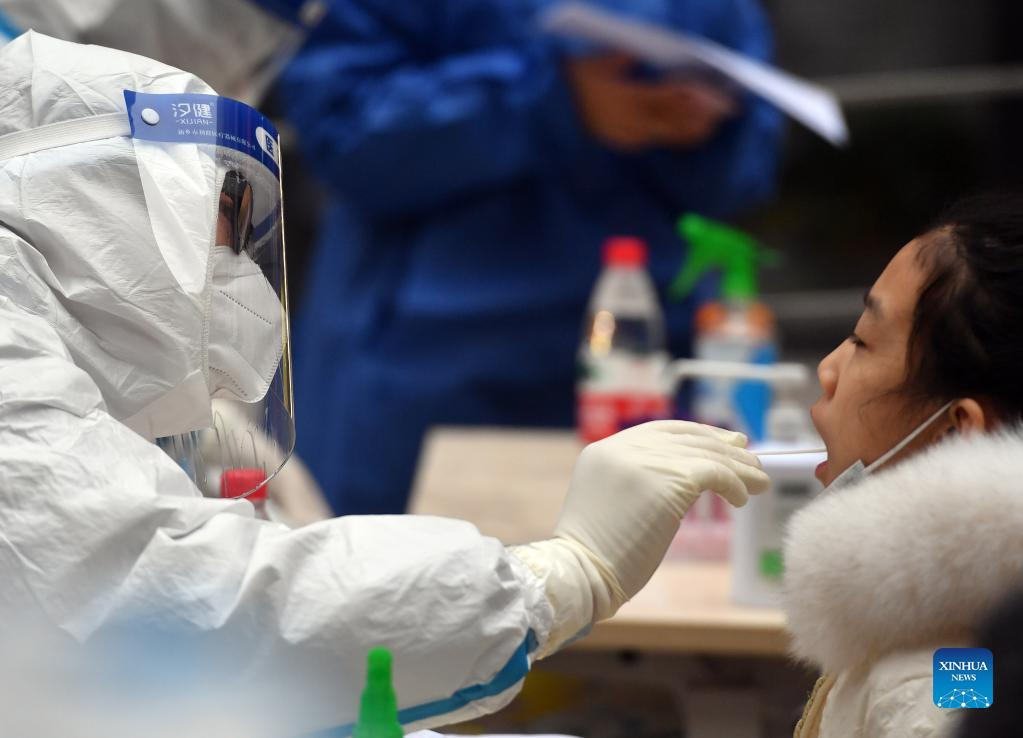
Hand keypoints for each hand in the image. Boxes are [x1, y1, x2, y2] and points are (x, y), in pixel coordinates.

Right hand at [511, 421, 767, 655]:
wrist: (581, 573)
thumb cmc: (596, 556)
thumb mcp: (611, 503)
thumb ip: (639, 482)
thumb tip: (689, 478)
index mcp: (605, 450)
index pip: (661, 430)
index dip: (697, 434)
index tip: (724, 444)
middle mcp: (624, 448)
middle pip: (687, 437)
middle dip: (723, 448)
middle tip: (751, 460)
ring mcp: (645, 461)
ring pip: (706, 454)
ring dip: (739, 469)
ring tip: (759, 483)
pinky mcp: (669, 480)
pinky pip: (714, 473)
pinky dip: (734, 483)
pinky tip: (742, 499)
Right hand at [565, 54, 735, 150]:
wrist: (545, 113)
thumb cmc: (568, 83)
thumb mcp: (592, 63)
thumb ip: (619, 58)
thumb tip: (637, 54)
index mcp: (624, 98)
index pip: (667, 97)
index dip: (693, 96)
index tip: (716, 91)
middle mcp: (629, 121)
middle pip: (673, 119)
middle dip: (702, 115)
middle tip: (728, 109)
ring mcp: (626, 135)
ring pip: (667, 134)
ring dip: (693, 129)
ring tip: (715, 123)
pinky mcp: (623, 141)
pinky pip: (655, 139)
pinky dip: (675, 134)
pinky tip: (689, 132)